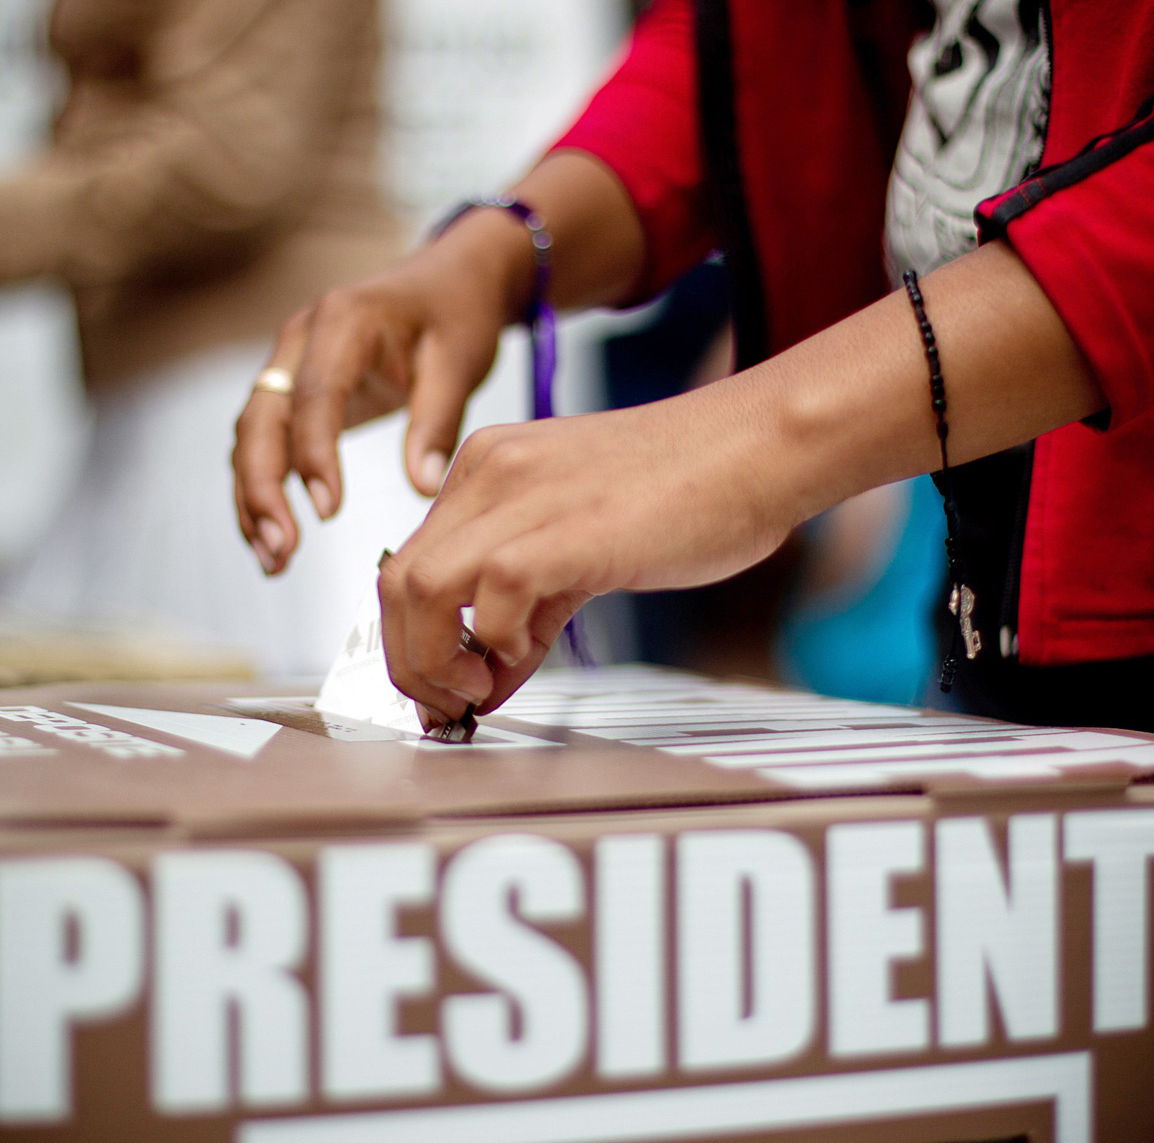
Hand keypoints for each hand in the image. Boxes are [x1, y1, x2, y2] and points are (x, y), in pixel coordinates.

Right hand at [232, 210, 534, 573]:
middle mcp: (301, 339)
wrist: (450, 280)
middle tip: (281, 550)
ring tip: (275, 559)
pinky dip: (266, 487)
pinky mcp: (294, 389)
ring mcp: (290, 362)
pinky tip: (276, 535)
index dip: (314, 454)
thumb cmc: (457, 314)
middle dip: (262, 488)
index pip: (313, 393)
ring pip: (253, 436)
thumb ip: (437, 422)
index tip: (327, 510)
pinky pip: (268, 441)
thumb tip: (422, 488)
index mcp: (343, 322)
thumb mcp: (459, 363)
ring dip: (255, 498)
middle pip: (261, 418)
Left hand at [374, 240, 1106, 727]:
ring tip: (476, 692)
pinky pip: (489, 597)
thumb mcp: (586, 547)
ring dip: (431, 661)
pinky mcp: (562, 527)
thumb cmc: (688, 494)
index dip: (414, 638)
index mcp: (489, 469)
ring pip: (415, 588)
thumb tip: (489, 675)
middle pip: (396, 581)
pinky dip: (495, 645)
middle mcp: (489, 472)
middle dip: (408, 662)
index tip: (446, 685)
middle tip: (449, 705)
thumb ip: (531, 609)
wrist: (757, 448)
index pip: (412, 562)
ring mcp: (521, 494)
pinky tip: (525, 659)